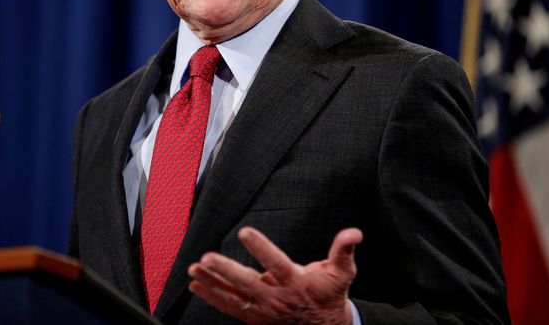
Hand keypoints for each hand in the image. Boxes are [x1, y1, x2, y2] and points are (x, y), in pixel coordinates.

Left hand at [187, 226, 362, 324]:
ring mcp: (263, 309)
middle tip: (207, 258)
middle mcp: (276, 297)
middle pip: (247, 282)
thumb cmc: (329, 295)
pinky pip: (229, 306)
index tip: (245, 232)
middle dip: (225, 270)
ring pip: (234, 295)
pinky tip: (196, 285)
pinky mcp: (254, 316)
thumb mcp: (342, 273)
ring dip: (212, 283)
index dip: (261, 248)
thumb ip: (344, 251)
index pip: (276, 263)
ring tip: (194, 269)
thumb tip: (354, 233)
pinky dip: (211, 296)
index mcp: (296, 282)